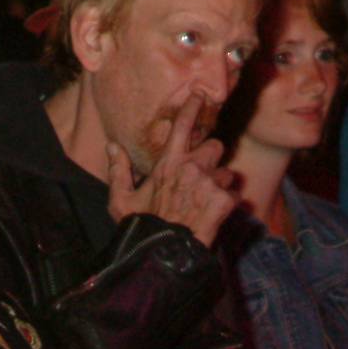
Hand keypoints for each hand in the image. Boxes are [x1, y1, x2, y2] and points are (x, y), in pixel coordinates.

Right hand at [107, 93, 236, 246]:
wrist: (162, 254)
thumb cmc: (141, 228)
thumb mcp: (121, 200)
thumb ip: (118, 170)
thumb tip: (112, 146)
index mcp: (168, 164)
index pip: (182, 127)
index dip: (192, 107)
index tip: (200, 94)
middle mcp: (191, 168)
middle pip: (215, 146)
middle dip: (211, 160)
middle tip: (202, 177)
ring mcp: (209, 183)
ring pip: (227, 173)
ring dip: (220, 185)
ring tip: (206, 203)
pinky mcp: (224, 201)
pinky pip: (235, 195)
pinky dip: (228, 205)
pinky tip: (214, 216)